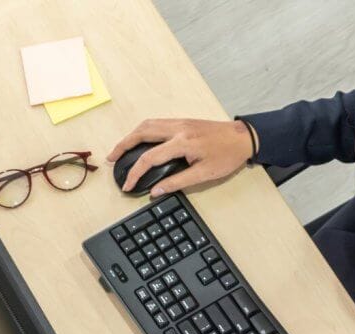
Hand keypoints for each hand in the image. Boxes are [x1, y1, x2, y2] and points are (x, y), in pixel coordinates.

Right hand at [106, 118, 255, 196]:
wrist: (243, 138)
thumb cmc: (227, 156)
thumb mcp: (204, 174)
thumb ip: (178, 182)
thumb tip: (156, 190)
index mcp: (182, 142)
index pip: (149, 158)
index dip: (135, 173)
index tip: (128, 185)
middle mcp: (177, 128)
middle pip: (141, 133)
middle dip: (122, 146)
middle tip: (110, 159)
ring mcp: (179, 122)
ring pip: (147, 125)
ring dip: (131, 136)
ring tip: (121, 149)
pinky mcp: (183, 121)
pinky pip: (156, 123)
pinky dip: (143, 131)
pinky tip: (140, 140)